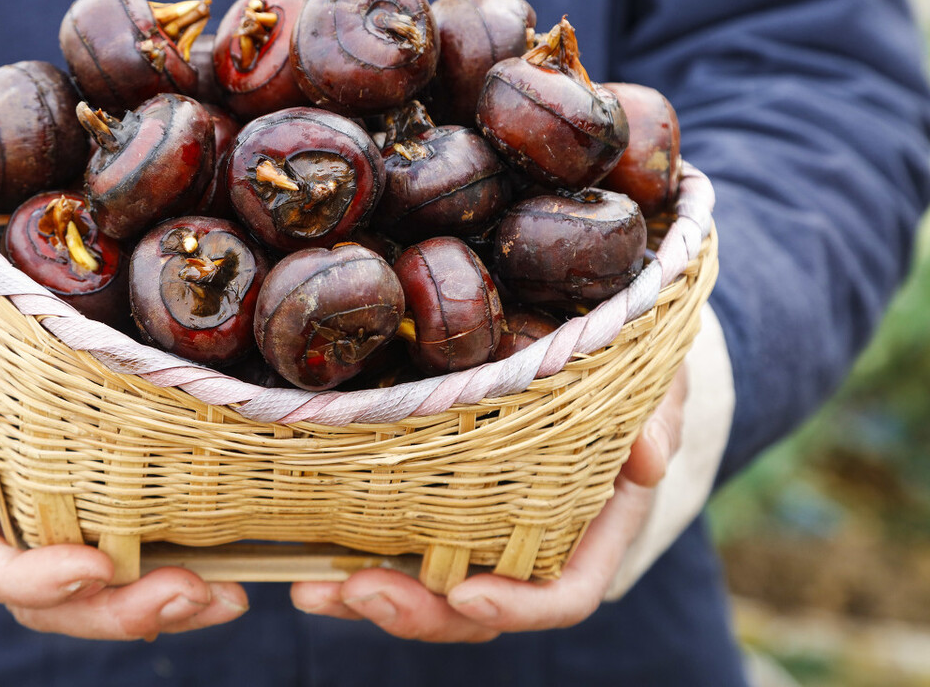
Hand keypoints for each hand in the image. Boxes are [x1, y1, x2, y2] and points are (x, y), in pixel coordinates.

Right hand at [0, 249, 247, 638]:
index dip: (25, 577)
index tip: (93, 569)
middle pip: (40, 597)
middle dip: (113, 610)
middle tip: (192, 595)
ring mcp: (31, 512)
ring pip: (86, 589)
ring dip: (156, 604)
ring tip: (225, 598)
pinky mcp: (78, 495)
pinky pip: (119, 548)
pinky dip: (171, 566)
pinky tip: (226, 574)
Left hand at [289, 367, 687, 641]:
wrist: (588, 348)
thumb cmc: (625, 369)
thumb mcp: (653, 384)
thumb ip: (657, 417)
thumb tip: (650, 458)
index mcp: (590, 529)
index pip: (565, 594)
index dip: (520, 607)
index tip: (469, 596)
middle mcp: (529, 543)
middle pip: (478, 608)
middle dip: (418, 613)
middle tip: (358, 593)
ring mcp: (477, 530)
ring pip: (426, 589)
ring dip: (367, 597)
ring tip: (310, 590)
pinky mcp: (433, 501)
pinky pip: (393, 544)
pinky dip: (349, 556)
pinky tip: (303, 559)